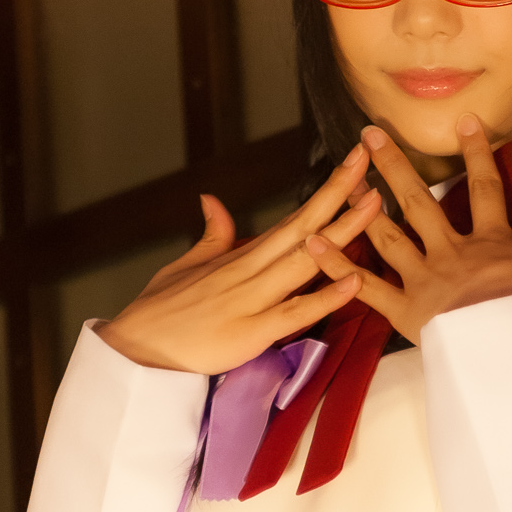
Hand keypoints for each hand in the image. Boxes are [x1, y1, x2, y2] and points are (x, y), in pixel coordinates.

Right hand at [98, 146, 381, 373]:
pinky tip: (353, 279)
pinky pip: (295, 312)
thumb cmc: (161, 312)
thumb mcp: (185, 264)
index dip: (325, 192)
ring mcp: (253, 299)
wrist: (137, 351)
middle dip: (339, 193)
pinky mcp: (253, 332)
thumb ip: (211, 236)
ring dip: (342, 232)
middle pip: (304, 227)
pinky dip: (325, 296)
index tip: (352, 164)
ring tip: (374, 205)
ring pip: (306, 260)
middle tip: (370, 161)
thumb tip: (212, 200)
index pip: (293, 217)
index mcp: (239, 255)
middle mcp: (250, 270)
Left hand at [303, 117, 511, 345]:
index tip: (465, 122)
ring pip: (390, 236)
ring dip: (365, 208)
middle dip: (395, 166)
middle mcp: (451, 251)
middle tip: (371, 134)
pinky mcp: (406, 310)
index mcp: (490, 241)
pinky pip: (367, 287)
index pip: (485, 189)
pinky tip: (312, 246)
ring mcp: (425, 279)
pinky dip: (338, 268)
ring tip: (345, 181)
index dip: (478, 154)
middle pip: (421, 202)